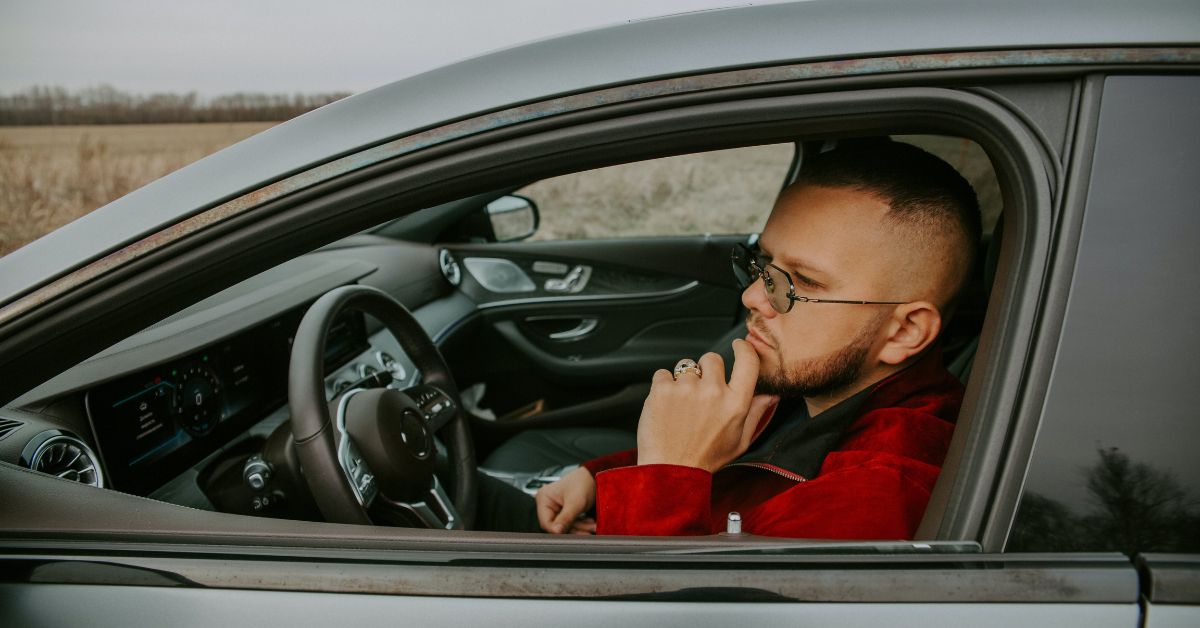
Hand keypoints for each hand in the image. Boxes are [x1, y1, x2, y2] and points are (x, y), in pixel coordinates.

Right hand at [535, 466, 596, 533]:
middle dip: (574, 528)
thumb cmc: (583, 482)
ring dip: (580, 527)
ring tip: (592, 526)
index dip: (557, 530)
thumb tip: (557, 531)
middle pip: (557, 525)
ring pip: (566, 526)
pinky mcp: (565, 512)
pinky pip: (571, 523)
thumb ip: (566, 518)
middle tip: (587, 531)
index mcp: (544, 498)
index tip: (567, 534)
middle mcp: (548, 504)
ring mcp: (557, 508)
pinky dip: (581, 524)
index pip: (546, 522)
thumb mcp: (575, 502)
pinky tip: (589, 523)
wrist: (595, 477)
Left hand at [636, 339, 778, 472]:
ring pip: (686, 367)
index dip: (743, 348)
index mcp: (736, 403)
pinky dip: (663, 386)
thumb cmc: (705, 458)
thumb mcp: (740, 441)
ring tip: (681, 407)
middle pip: (712, 358)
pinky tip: (667, 407)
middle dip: (707, 371)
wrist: (670, 470)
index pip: (747, 361)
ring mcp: (686, 388)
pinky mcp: (662, 389)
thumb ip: (756, 413)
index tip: (738, 345)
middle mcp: (713, 392)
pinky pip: (663, 373)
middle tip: (700, 394)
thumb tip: (771, 393)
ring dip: (683, 381)